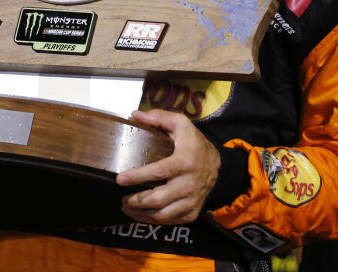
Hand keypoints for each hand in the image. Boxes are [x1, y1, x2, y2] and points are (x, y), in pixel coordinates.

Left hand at [116, 109, 219, 224]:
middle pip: (158, 198)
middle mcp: (190, 184)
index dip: (137, 177)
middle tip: (122, 198)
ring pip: (163, 214)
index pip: (158, 172)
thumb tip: (135, 115)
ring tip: (127, 207)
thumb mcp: (181, 124)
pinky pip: (170, 221)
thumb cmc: (195, 144)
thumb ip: (159, 117)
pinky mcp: (192, 212)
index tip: (120, 178)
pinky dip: (152, 220)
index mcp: (185, 161)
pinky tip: (141, 214)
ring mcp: (192, 200)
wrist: (218, 166)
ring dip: (141, 214)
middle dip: (136, 201)